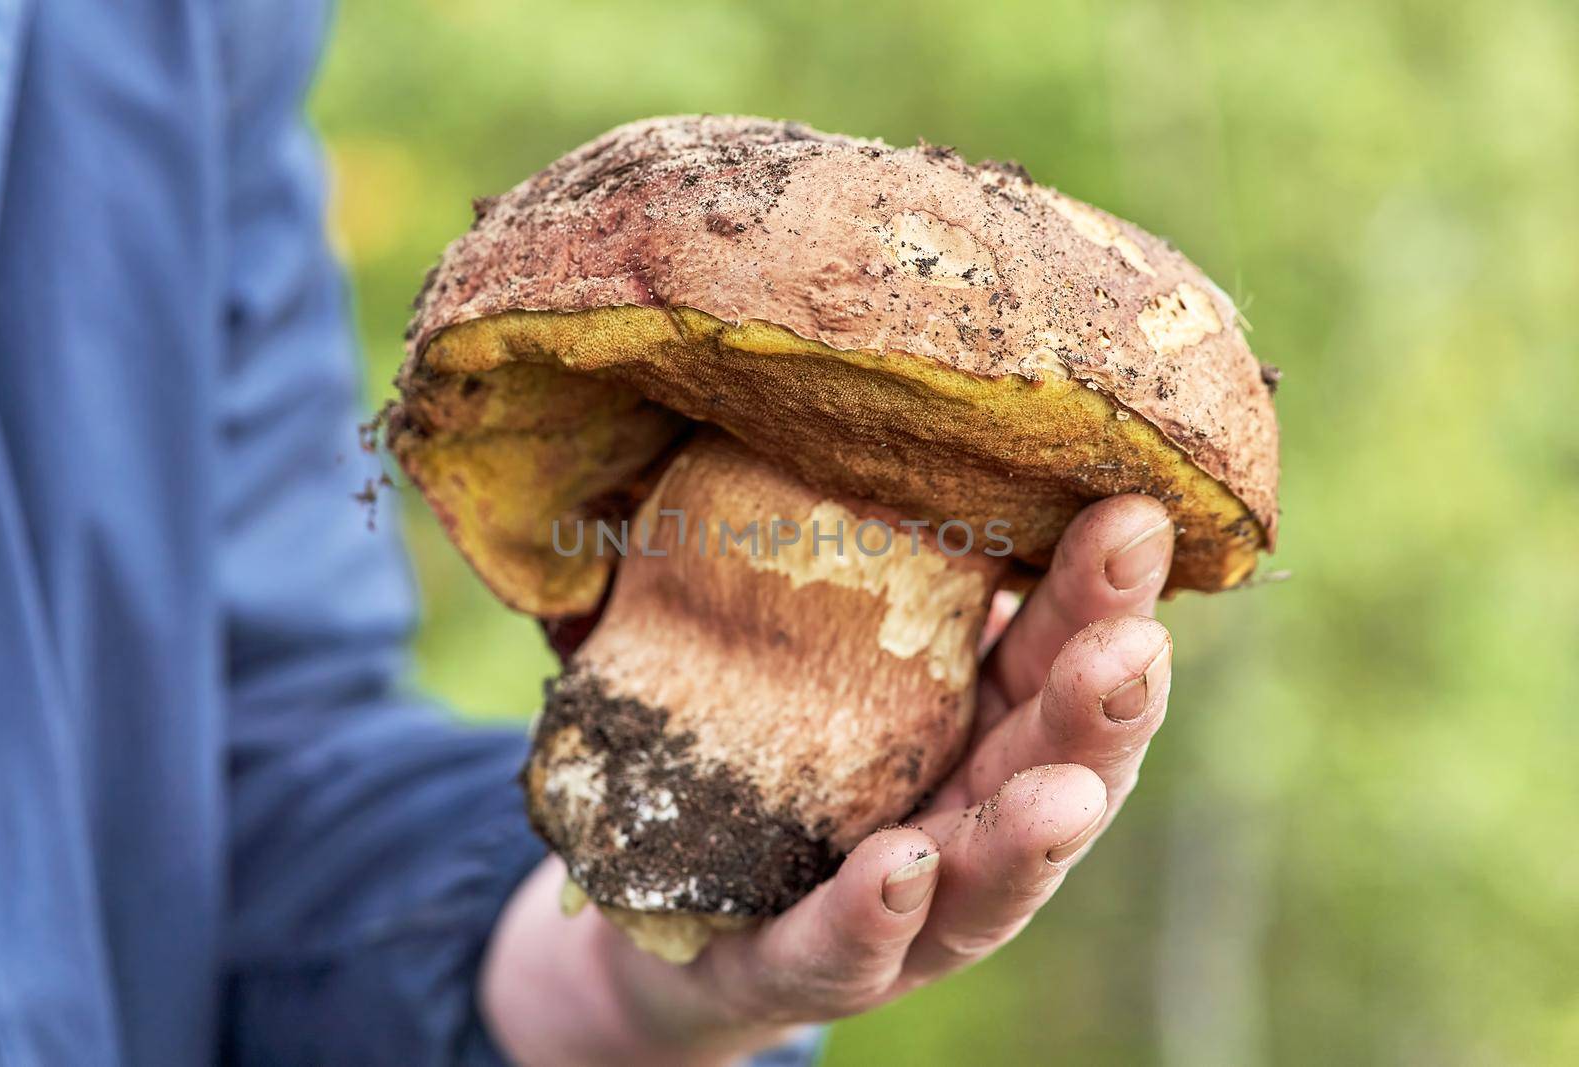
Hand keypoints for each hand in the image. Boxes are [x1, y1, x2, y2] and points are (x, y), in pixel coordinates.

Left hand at [481, 495, 1175, 1065]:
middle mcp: (956, 817)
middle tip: (1135, 649)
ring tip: (1065, 791)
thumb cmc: (765, 741)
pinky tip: (897, 867)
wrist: (664, 903)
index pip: (1051, 655)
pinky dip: (874, 915)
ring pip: (982, 881)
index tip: (1133, 511)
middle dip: (1098, 716)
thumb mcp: (809, 633)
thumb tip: (823, 384)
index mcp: (970, 723)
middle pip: (1045, 767)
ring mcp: (895, 910)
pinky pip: (840, 948)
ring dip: (1029, 837)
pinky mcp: (799, 963)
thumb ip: (841, 548)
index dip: (1100, 598)